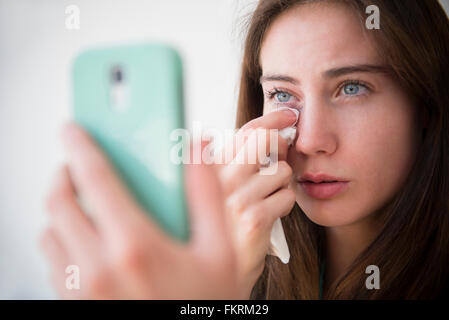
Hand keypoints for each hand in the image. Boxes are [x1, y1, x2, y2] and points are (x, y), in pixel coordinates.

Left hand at [39, 123, 240, 298]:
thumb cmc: (201, 307)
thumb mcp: (220, 252)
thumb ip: (207, 194)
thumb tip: (198, 150)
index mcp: (135, 246)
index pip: (96, 179)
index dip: (82, 147)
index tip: (75, 129)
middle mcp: (98, 267)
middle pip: (60, 203)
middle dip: (63, 174)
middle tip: (77, 166)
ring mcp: (81, 289)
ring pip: (50, 232)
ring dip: (61, 209)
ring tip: (83, 203)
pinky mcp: (75, 303)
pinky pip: (52, 261)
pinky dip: (61, 239)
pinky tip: (87, 239)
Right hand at [214, 109, 297, 297]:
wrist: (214, 270)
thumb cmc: (217, 225)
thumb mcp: (216, 189)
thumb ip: (234, 162)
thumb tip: (269, 135)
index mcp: (207, 167)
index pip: (244, 131)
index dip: (271, 119)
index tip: (289, 114)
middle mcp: (218, 178)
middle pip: (264, 141)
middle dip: (280, 145)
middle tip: (280, 157)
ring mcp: (235, 198)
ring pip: (282, 171)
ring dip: (282, 184)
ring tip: (266, 198)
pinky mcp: (254, 219)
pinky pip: (286, 198)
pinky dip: (283, 205)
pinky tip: (268, 215)